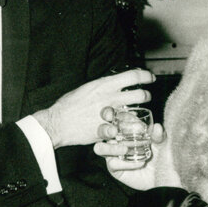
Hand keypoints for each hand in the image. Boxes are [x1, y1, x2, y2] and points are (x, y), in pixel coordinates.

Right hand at [32, 68, 153, 147]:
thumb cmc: (68, 105)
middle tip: (146, 97)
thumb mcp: (86, 88)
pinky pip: (125, 130)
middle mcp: (110, 98)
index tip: (150, 78)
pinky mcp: (108, 130)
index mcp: (104, 85)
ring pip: (136, 113)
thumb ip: (101, 87)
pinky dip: (129, 130)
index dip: (145, 76)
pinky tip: (128, 130)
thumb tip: (111, 83)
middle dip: (146, 96)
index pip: (133, 76)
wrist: (57, 123)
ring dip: (140, 114)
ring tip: (138, 115)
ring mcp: (111, 115)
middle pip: (140, 95)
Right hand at [93, 106, 165, 190]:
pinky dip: (126, 163)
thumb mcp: (163, 143)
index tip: (114, 114)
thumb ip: (159, 135)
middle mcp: (115, 139)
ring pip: (99, 148)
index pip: (112, 117)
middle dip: (105, 129)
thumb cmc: (161, 152)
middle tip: (114, 131)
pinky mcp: (114, 168)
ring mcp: (113, 154)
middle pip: (101, 131)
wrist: (164, 173)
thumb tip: (157, 127)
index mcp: (124, 127)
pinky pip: (113, 164)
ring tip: (124, 149)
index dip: (109, 113)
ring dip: (109, 147)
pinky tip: (140, 163)